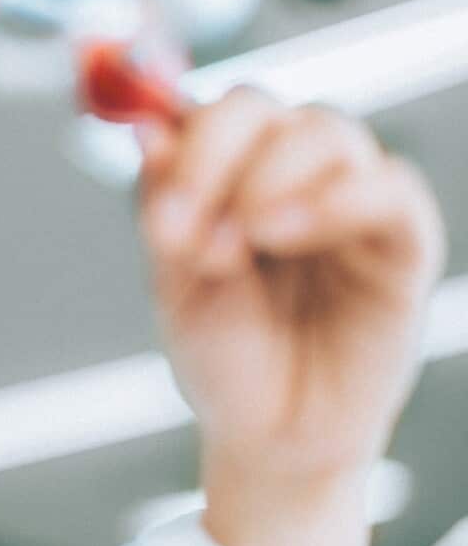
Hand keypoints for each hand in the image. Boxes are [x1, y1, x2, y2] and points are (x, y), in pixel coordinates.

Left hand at [137, 88, 444, 545]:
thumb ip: (163, 204)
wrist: (270, 438)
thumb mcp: (174, 283)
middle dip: (214, 154)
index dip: (179, 139)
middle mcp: (289, 173)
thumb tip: (145, 124)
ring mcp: (347, 200)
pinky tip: (283, 234)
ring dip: (266, 178)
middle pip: (262, 107)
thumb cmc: (224, 357)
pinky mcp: (401, 241)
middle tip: (186, 226)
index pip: (209, 111)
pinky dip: (334, 199)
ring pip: (326, 132)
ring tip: (233, 249)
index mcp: (229, 174)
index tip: (155, 201)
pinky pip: (389, 188)